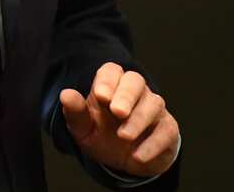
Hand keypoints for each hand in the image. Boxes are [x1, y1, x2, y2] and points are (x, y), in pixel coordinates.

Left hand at [60, 62, 179, 177]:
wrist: (123, 161)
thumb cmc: (101, 135)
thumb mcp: (83, 128)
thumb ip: (75, 112)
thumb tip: (66, 94)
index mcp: (111, 86)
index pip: (111, 71)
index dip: (107, 80)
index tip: (100, 96)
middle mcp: (134, 92)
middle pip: (135, 80)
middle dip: (126, 95)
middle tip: (117, 112)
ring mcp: (153, 109)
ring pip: (154, 103)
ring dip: (138, 120)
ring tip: (124, 136)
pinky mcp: (168, 128)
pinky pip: (167, 130)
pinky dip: (153, 143)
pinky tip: (137, 155)